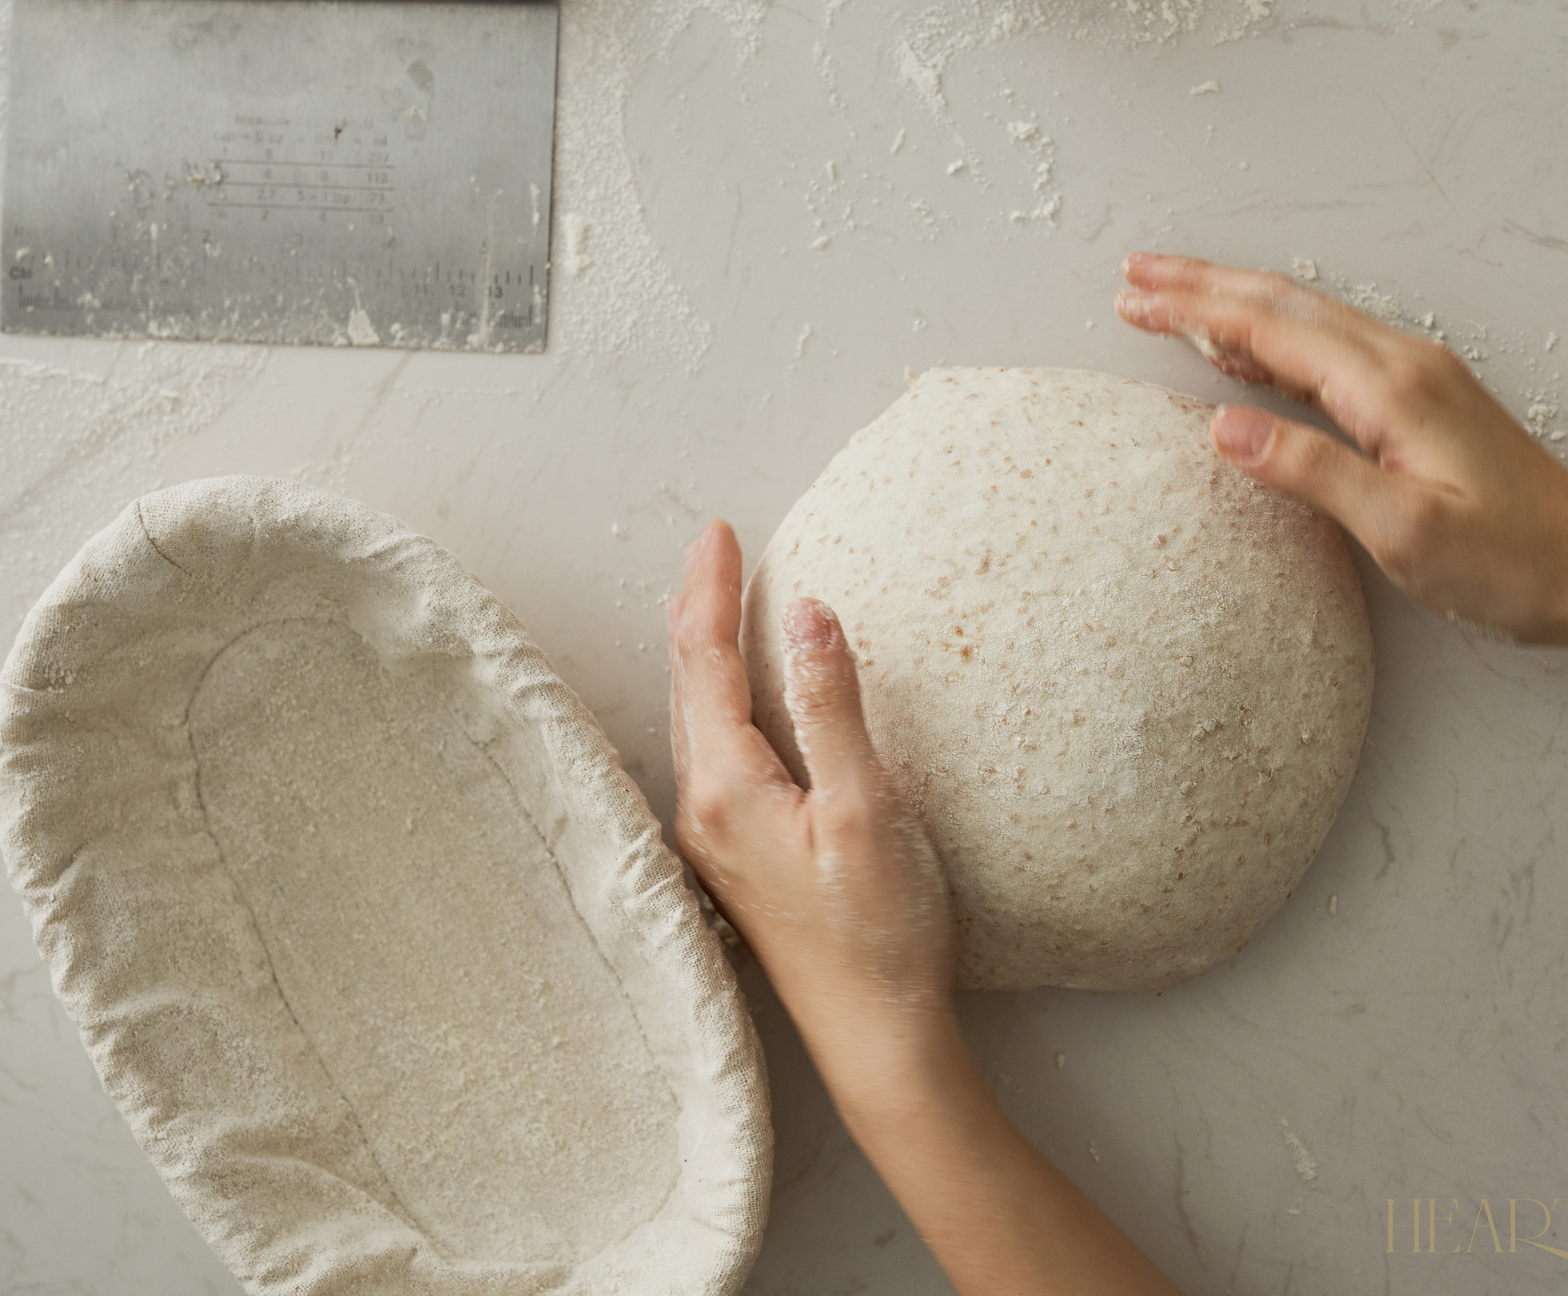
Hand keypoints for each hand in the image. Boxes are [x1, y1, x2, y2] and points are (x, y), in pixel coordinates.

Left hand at [668, 519, 1180, 1295]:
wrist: (876, 1036)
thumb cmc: (879, 931)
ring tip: (709, 604)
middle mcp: (703, 811)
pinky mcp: (738, 862)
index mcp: (727, 788)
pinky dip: (717, 702)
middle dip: (696, 610)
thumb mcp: (867, 808)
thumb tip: (808, 614)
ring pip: (694, 720)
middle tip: (712, 548)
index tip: (721, 532)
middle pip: (688, 686)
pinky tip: (733, 703)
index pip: (706, 662)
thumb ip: (833, 707)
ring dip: (700, 655)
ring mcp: (715, 841)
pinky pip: (712, 754)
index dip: (713, 591)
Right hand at [1117, 253, 1567, 641]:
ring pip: (1304, 320)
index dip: (1196, 312)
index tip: (1134, 300)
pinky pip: (1328, 351)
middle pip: (1283, 304)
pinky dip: (1272, 340)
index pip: (1272, 330)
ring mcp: (1414, 377)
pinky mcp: (1420, 400)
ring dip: (1233, 306)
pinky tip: (1245, 353)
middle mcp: (1403, 364)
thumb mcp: (1403, 529)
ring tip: (1170, 302)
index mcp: (1391, 387)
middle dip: (1202, 288)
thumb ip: (1311, 470)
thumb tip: (1223, 427)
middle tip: (1134, 278)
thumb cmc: (1511, 562)